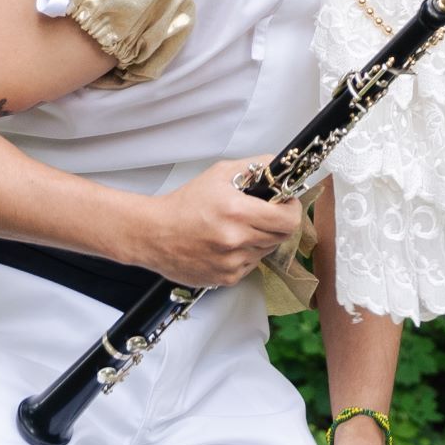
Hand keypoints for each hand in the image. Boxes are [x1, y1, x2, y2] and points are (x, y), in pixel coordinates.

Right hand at [126, 154, 297, 287]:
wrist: (152, 234)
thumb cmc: (183, 204)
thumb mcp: (219, 174)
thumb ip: (254, 167)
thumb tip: (279, 166)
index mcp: (237, 213)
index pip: (289, 219)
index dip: (291, 210)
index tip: (285, 204)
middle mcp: (236, 240)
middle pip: (281, 236)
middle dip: (276, 223)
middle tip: (262, 214)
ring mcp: (231, 263)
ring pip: (266, 251)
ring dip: (259, 240)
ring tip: (237, 229)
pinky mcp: (225, 278)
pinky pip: (250, 266)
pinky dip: (244, 255)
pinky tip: (225, 245)